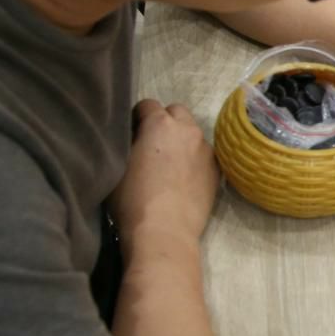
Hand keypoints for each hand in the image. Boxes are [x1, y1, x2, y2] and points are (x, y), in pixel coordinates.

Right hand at [110, 100, 218, 258]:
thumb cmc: (132, 198)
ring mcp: (206, 150)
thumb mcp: (116, 164)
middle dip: (164, 122)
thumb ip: (126, 142)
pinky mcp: (218, 170)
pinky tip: (184, 177)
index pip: (147, 105)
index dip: (137, 117)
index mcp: (160, 124)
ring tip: (170, 163)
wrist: (164, 230)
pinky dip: (194, 158)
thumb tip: (133, 136)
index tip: (131, 132)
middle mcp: (188, 130)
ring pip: (193, 134)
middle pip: (176, 112)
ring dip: (181, 140)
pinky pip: (204, 155)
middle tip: (152, 144)